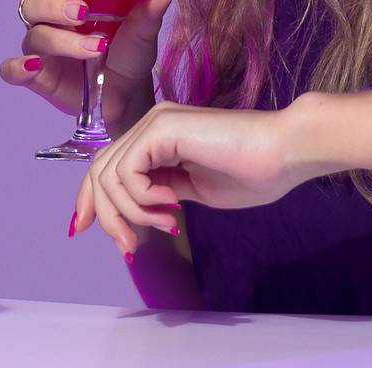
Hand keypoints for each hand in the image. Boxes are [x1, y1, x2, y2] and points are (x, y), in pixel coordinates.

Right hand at [0, 0, 174, 137]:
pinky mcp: (37, 77)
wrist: (130, 95)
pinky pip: (12, 70)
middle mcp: (47, 19)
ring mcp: (40, 48)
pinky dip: (18, 68)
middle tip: (82, 12)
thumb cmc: (129, 52)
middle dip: (53, 5)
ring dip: (61, 40)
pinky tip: (35, 67)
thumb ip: (149, 6)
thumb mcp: (143, 29)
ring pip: (34, 36)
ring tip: (95, 48)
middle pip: (32, 3)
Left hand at [72, 101, 326, 257]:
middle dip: (106, 215)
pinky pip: (128, 173)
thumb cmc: (255, 173)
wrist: (286, 152)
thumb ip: (164, 195)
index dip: (91, 199)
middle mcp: (150, 125)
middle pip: (100, 171)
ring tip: (167, 225)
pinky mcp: (161, 129)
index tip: (85, 230)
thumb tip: (139, 214)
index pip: (108, 166)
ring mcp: (154, 124)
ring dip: (130, 213)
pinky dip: (143, 199)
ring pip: (108, 174)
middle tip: (130, 247)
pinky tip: (172, 208)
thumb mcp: (195, 191)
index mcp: (158, 139)